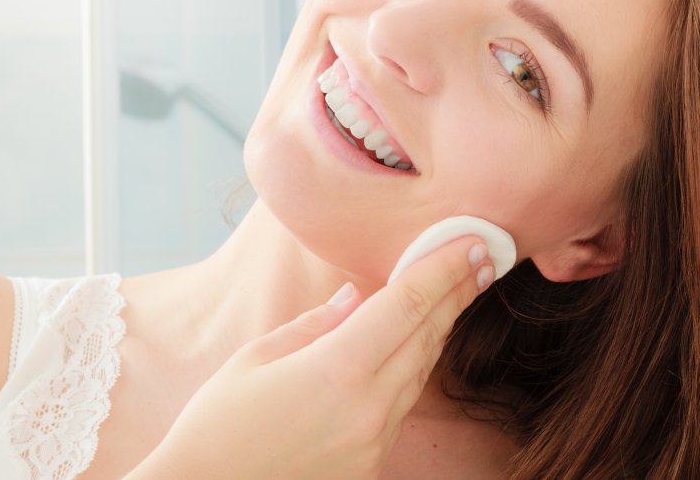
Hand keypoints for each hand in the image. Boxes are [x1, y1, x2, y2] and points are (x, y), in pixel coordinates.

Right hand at [131, 236, 494, 478]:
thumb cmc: (217, 426)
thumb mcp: (255, 358)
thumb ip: (315, 324)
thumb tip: (356, 297)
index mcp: (337, 370)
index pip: (408, 304)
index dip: (444, 267)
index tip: (473, 242)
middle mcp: (368, 408)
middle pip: (427, 335)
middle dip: (457, 291)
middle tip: (483, 257)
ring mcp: (375, 442)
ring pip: (422, 370)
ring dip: (441, 326)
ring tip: (461, 290)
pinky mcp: (372, 464)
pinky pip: (403, 402)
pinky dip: (415, 364)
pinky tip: (420, 341)